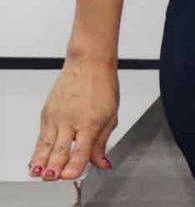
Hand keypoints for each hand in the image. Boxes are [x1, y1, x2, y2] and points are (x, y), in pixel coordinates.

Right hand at [31, 58, 118, 180]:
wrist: (88, 63)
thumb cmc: (102, 86)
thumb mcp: (111, 115)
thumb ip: (102, 142)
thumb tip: (102, 162)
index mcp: (91, 121)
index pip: (81, 149)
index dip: (75, 165)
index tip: (70, 175)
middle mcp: (71, 119)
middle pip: (60, 149)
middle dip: (55, 166)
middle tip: (52, 177)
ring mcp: (57, 116)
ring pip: (46, 144)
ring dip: (42, 161)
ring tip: (39, 173)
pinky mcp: (47, 113)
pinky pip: (41, 135)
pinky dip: (37, 149)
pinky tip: (36, 159)